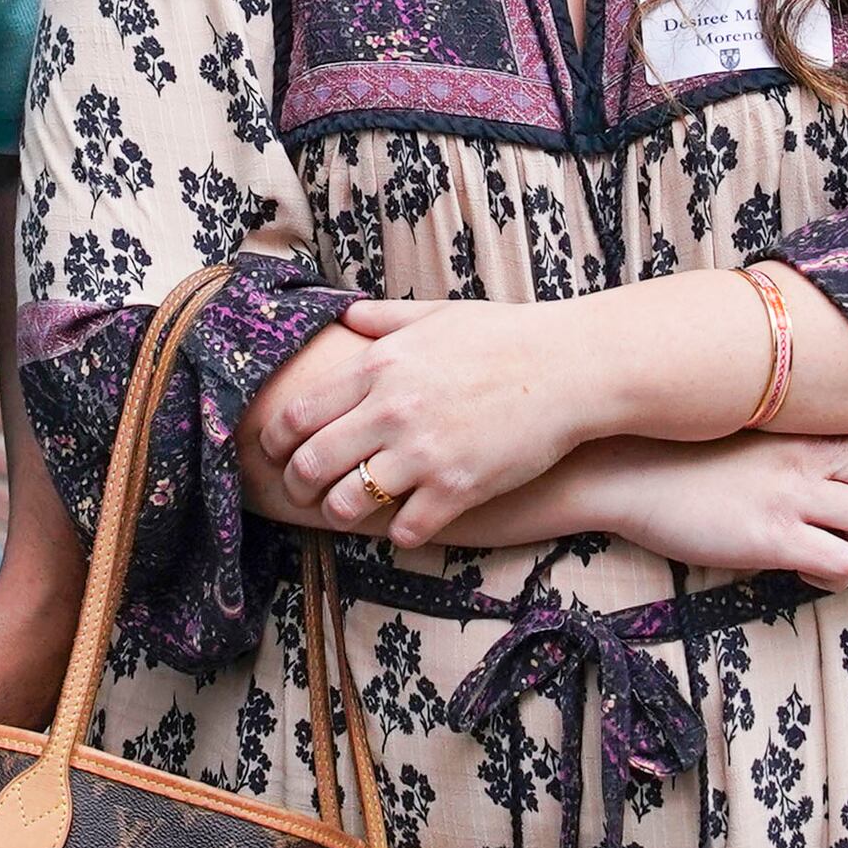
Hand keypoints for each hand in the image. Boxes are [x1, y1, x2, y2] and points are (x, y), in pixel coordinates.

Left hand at [269, 296, 606, 549]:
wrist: (571, 368)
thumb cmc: (507, 336)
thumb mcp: (438, 315)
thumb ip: (385, 318)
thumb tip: (347, 314)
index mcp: (379, 366)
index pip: (298, 413)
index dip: (276, 441)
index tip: (277, 452)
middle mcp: (391, 410)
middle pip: (311, 464)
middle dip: (297, 485)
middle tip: (305, 492)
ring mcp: (423, 452)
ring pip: (349, 502)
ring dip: (341, 513)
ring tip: (350, 512)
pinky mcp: (458, 487)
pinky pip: (405, 528)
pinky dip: (399, 532)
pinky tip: (409, 523)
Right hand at [554, 432, 847, 585]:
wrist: (624, 468)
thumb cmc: (682, 450)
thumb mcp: (751, 427)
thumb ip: (796, 437)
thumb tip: (836, 464)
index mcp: (807, 423)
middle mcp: (810, 452)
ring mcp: (793, 494)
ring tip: (827, 548)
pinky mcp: (771, 537)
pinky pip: (843, 563)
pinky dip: (833, 575)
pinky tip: (800, 567)